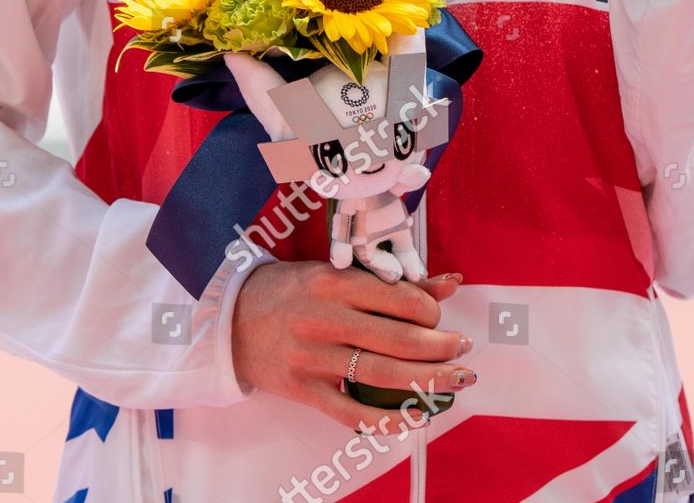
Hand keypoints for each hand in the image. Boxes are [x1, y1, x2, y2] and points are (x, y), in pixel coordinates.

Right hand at [230, 261, 472, 434]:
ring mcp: (313, 358)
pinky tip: (414, 417)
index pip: (398, 298)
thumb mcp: (336, 273)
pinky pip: (351, 413)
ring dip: (427, 380)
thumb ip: (390, 281)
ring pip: (382, 375)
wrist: (232, 320)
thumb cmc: (290, 290)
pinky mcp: (304, 390)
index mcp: (334, 282)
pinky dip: (387, 420)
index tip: (440, 317)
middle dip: (441, 348)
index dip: (431, 311)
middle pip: (398, 340)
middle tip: (461, 350)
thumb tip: (450, 282)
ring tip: (454, 380)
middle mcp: (325, 319)